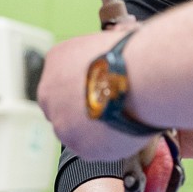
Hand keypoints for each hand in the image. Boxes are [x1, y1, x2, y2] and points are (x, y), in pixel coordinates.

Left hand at [37, 30, 156, 161]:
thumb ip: (95, 60)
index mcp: (56, 60)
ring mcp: (62, 123)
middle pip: (62, 107)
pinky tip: (123, 129)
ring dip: (93, 129)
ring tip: (120, 118)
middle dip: (82, 109)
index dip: (83, 87)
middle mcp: (49, 92)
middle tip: (109, 107)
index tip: (100, 89)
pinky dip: (106, 144)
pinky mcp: (80, 147)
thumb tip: (107, 66)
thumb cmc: (133, 56)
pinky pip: (92, 148)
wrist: (143, 77)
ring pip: (74, 131)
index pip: (61, 79)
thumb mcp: (104, 42)